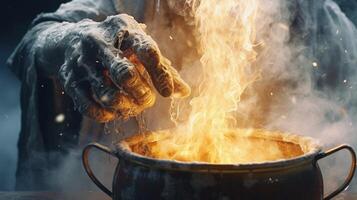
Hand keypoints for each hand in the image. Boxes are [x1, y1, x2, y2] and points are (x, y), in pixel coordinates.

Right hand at [57, 14, 189, 121]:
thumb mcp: (139, 48)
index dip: (160, 74)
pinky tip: (114, 111)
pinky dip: (107, 115)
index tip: (167, 93)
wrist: (69, 41)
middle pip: (125, 74)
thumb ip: (163, 69)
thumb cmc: (116, 46)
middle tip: (147, 100)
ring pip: (108, 95)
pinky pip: (90, 108)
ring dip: (126, 107)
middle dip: (141, 94)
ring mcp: (81, 62)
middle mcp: (99, 42)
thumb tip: (184, 93)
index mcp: (123, 28)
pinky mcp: (70, 81)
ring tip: (132, 106)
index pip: (146, 50)